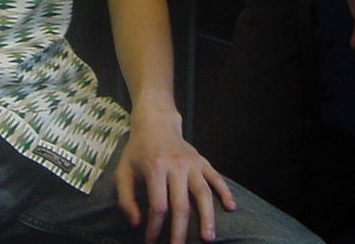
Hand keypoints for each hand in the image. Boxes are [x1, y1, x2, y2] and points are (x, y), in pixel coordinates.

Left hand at [116, 103, 234, 243]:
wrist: (156, 124)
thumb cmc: (138, 152)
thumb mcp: (123, 171)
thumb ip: (126, 198)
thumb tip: (136, 224)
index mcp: (155, 168)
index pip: (158, 205)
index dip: (155, 227)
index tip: (151, 241)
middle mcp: (176, 166)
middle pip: (181, 204)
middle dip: (180, 231)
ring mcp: (192, 163)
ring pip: (203, 193)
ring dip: (207, 217)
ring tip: (208, 238)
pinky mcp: (202, 161)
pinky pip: (216, 178)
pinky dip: (225, 192)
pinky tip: (231, 207)